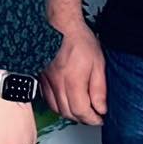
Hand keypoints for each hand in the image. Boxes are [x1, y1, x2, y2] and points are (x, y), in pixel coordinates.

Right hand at [39, 6, 106, 125]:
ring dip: (69, 113)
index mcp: (72, 81)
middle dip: (82, 118)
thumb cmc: (79, 40)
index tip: (100, 118)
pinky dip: (58, 105)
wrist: (61, 24)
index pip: (81, 111)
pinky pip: (48, 99)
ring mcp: (46, 81)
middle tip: (93, 115)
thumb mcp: (98, 63)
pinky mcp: (41, 77)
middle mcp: (57, 83)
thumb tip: (101, 108)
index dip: (93, 119)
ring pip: (56, 108)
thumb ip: (99, 89)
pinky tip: (66, 100)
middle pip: (68, 113)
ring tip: (81, 109)